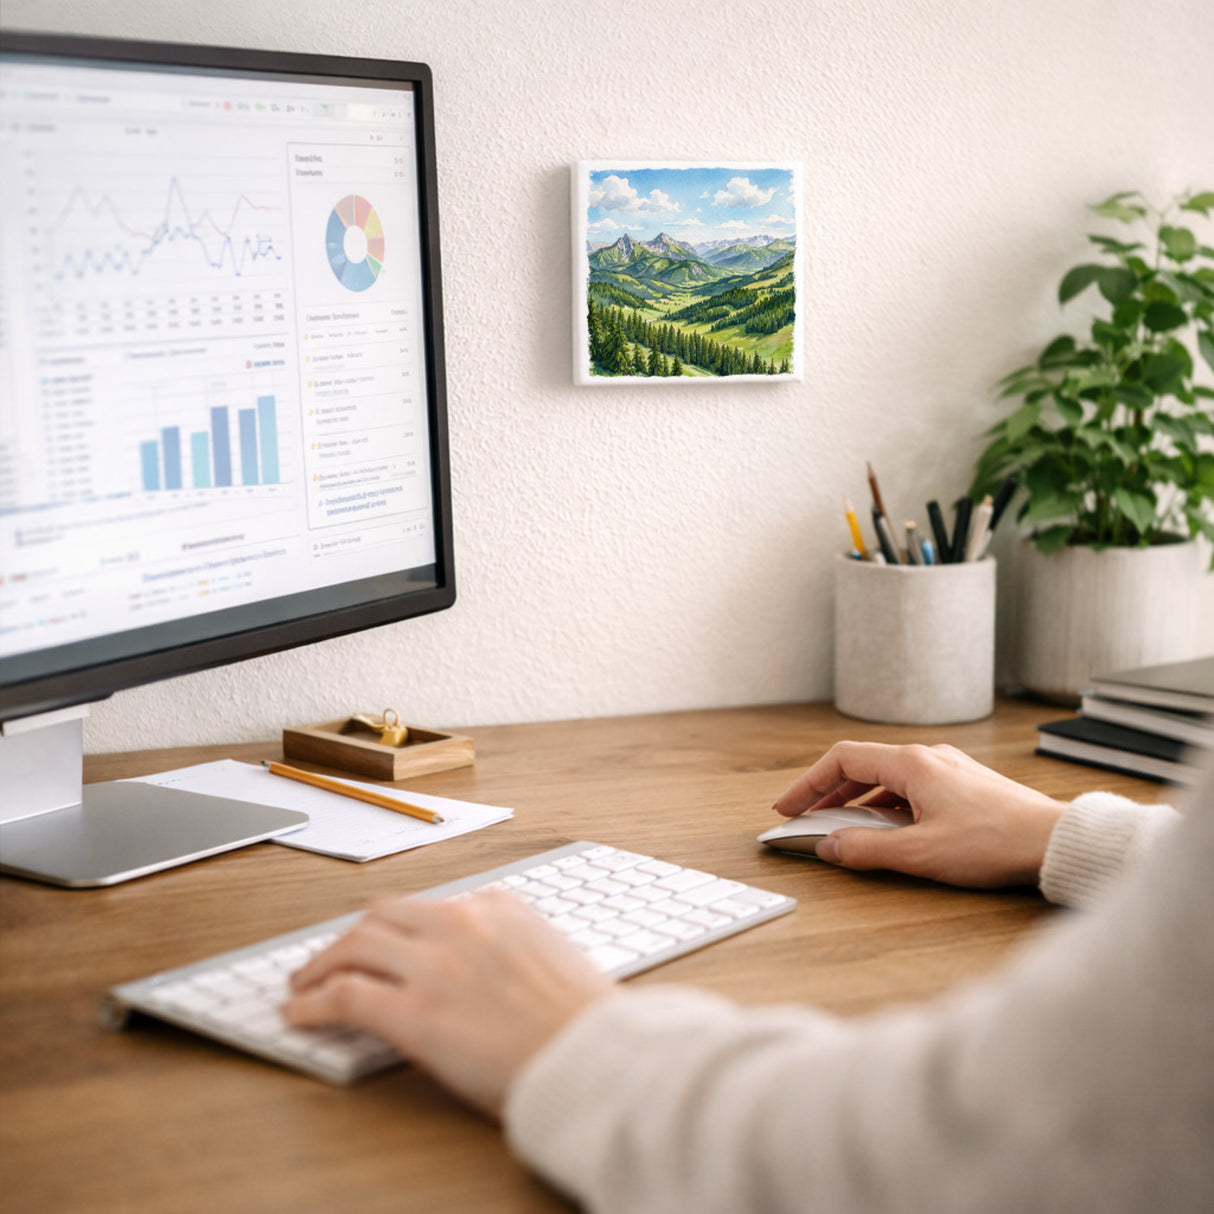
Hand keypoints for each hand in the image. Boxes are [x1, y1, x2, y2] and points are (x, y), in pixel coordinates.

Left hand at [282, 890, 611, 1117]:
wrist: (594, 1057)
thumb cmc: (585, 1022)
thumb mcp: (554, 958)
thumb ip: (513, 949)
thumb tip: (485, 969)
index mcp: (500, 906)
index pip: (432, 907)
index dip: (400, 929)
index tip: (388, 944)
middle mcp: (462, 922)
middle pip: (384, 914)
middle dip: (354, 935)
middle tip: (336, 956)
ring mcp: (434, 964)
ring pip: (355, 944)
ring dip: (323, 962)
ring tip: (305, 982)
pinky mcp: (413, 1013)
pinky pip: (346, 997)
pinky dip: (314, 1001)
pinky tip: (300, 1013)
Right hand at [772, 742, 1065, 888]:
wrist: (1055, 841)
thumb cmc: (995, 842)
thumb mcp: (920, 853)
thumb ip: (866, 850)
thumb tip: (828, 847)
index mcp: (911, 763)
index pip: (842, 759)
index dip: (808, 783)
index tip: (788, 806)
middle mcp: (927, 757)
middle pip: (861, 766)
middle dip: (828, 793)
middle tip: (805, 817)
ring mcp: (948, 769)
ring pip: (886, 778)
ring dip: (857, 801)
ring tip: (841, 827)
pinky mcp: (963, 786)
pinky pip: (910, 788)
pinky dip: (885, 806)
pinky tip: (887, 831)